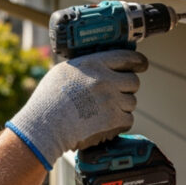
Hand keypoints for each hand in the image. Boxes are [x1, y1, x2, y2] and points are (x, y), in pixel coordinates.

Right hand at [6, 50, 147, 168]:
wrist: (44, 127)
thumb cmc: (48, 101)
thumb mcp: (63, 72)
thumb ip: (85, 67)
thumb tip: (98, 67)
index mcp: (94, 64)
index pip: (127, 57)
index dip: (138, 62)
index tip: (142, 65)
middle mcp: (106, 79)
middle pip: (133, 82)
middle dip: (126, 89)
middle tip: (114, 95)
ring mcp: (111, 100)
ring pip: (131, 102)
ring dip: (122, 107)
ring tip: (103, 112)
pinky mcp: (114, 120)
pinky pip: (128, 120)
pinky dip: (120, 123)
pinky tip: (105, 124)